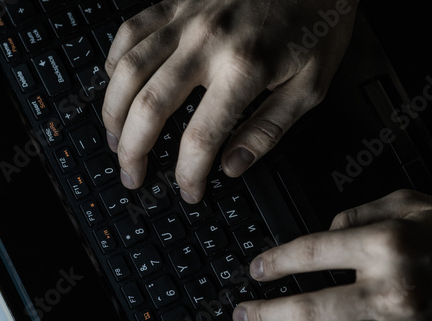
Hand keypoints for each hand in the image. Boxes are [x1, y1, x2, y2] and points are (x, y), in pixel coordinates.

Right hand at [102, 0, 357, 202]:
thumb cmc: (317, 23)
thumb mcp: (310, 86)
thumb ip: (268, 129)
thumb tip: (233, 165)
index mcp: (244, 69)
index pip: (201, 138)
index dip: (189, 173)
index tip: (189, 191)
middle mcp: (207, 43)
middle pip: (150, 107)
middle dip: (133, 151)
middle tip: (132, 175)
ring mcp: (187, 19)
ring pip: (129, 70)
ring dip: (114, 111)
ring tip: (114, 138)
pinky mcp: (178, 2)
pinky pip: (132, 30)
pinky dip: (115, 59)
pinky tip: (113, 81)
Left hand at [232, 189, 431, 320]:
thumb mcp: (406, 203)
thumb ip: (356, 215)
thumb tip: (323, 231)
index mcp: (386, 245)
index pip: (311, 253)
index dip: (276, 262)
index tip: (256, 269)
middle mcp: (391, 289)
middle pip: (311, 310)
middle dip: (267, 315)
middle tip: (242, 314)